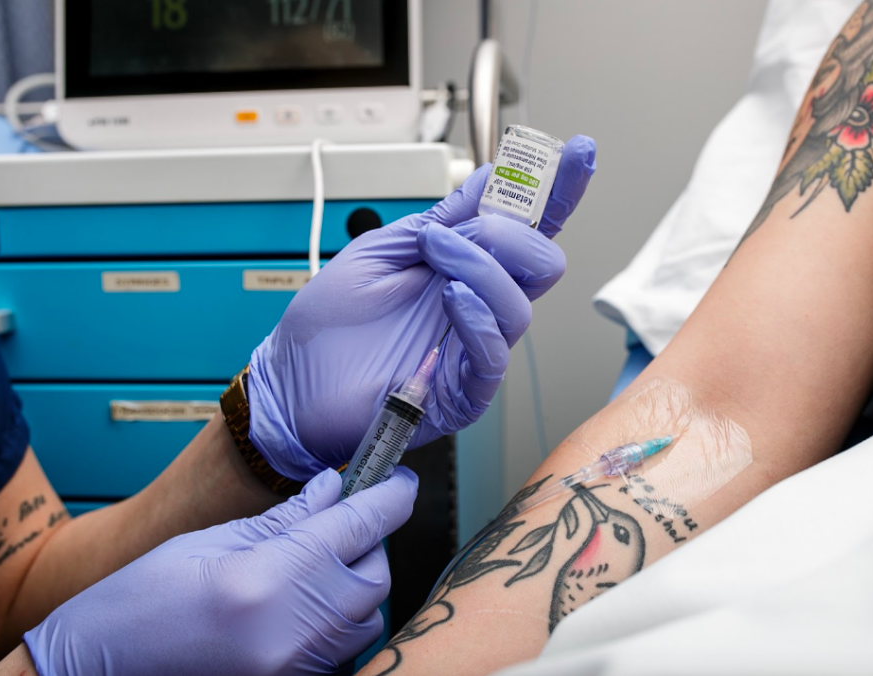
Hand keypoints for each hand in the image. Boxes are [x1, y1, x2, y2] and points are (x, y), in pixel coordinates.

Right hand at [24, 468, 417, 675]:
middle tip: (340, 520)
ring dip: (355, 583)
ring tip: (315, 563)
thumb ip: (284, 518)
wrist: (95, 673)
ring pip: (366, 617)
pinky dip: (338, 621)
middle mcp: (292, 629)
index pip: (360, 526)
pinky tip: (304, 602)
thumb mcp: (209, 542)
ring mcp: (295, 667)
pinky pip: (343, 650)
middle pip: (374, 575)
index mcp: (269, 578)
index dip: (389, 494)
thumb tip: (334, 489)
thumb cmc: (138, 602)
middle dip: (368, 541)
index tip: (398, 476)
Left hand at [250, 136, 596, 479]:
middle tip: (450, 233)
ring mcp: (472, 348)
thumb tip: (489, 178)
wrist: (293, 384)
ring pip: (520, 304)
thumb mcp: (381, 252)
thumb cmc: (329, 326)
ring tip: (433, 260)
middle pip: (542, 263)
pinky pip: (492, 354)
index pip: (528, 228)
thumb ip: (439, 219)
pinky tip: (451, 300)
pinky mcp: (461, 392)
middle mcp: (478, 306)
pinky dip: (477, 319)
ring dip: (479, 268)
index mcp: (465, 269)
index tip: (579, 151)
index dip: (558, 191)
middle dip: (507, 234)